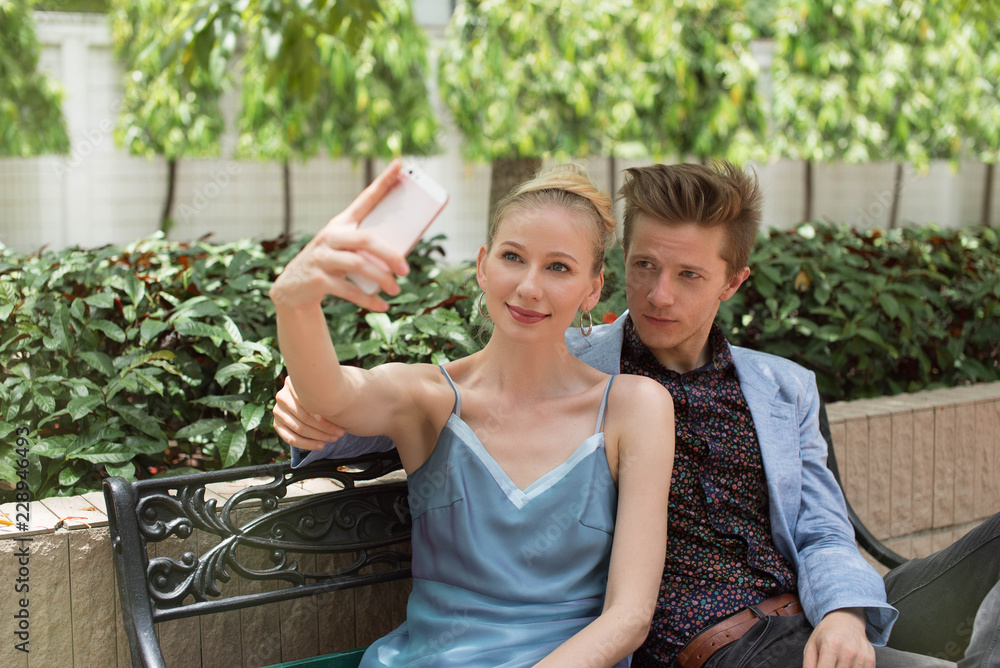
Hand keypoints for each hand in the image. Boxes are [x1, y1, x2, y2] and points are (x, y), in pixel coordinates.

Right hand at [270, 160, 410, 311]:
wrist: (293, 288)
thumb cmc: (330, 265)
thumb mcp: (345, 250)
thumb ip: (367, 248)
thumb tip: (403, 254)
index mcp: (341, 223)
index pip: (365, 198)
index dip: (384, 182)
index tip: (401, 164)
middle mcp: (330, 236)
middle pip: (366, 240)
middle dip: (390, 254)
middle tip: (406, 270)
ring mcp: (322, 257)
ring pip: (358, 266)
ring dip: (381, 279)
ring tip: (396, 289)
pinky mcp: (317, 279)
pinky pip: (348, 290)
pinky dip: (368, 300)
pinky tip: (382, 306)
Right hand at [273, 376, 345, 449]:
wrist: (303, 399)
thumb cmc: (318, 394)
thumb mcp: (320, 389)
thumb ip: (325, 394)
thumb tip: (340, 409)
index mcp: (292, 383)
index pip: (310, 403)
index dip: (326, 415)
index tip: (341, 423)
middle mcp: (282, 396)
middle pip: (305, 416)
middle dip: (325, 427)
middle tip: (340, 433)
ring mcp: (277, 411)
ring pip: (299, 428)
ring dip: (319, 436)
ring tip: (333, 439)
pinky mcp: (276, 424)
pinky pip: (290, 439)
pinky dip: (307, 444)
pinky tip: (321, 445)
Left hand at [803, 608, 874, 667]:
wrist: (847, 620)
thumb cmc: (827, 633)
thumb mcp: (812, 645)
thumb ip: (808, 664)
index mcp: (831, 645)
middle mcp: (848, 652)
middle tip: (828, 663)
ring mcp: (861, 657)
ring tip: (837, 662)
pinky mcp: (870, 661)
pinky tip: (847, 663)